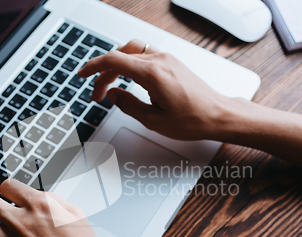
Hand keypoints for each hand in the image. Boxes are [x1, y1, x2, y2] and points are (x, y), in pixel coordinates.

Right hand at [78, 39, 232, 140]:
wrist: (218, 115)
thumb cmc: (193, 120)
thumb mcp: (153, 120)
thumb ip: (128, 105)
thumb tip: (112, 94)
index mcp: (152, 73)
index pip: (114, 61)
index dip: (93, 67)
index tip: (82, 75)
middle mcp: (160, 60)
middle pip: (121, 56)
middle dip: (104, 73)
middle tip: (97, 93)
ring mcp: (168, 59)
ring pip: (133, 51)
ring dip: (117, 66)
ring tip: (110, 84)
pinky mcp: (173, 63)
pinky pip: (145, 54)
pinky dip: (131, 63)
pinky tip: (129, 79)